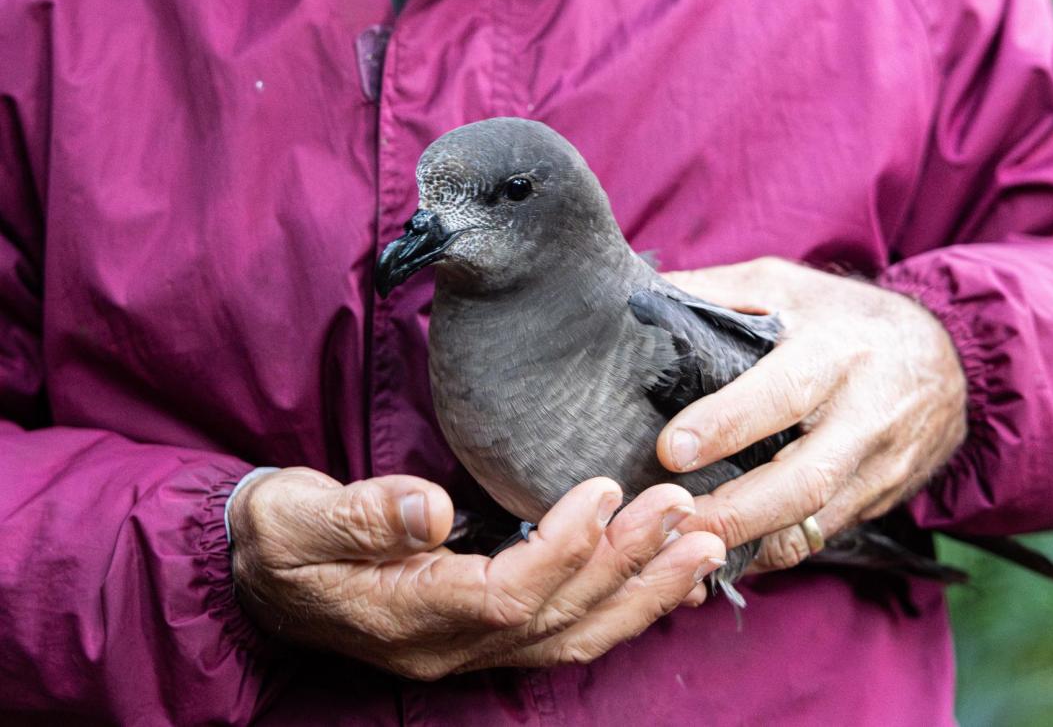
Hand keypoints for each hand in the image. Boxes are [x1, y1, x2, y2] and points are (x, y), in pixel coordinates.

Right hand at [228, 468, 724, 678]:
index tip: (601, 491)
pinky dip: (622, 605)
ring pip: (575, 636)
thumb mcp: (295, 518)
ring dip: (643, 592)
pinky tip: (662, 574)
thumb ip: (359, 515)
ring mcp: (471, 649)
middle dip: (628, 566)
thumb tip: (430, 507)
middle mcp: (450, 647)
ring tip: (703, 544)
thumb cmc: (280, 538)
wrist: (262, 573)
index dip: (561, 550)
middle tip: (686, 511)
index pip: (504, 598)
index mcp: (408, 618)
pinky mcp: (486, 634)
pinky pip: (568, 633)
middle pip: (558, 619)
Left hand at [657, 257, 966, 571]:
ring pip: (814, 522)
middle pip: (803, 480)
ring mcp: (879, 465)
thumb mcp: (785, 284)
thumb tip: (638, 301)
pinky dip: (773, 550)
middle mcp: (864, 413)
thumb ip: (715, 292)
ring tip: (687, 549)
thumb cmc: (844, 316)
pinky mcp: (881, 499)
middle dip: (735, 511)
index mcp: (836, 351)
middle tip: (674, 522)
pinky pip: (822, 537)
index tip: (671, 450)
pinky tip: (728, 552)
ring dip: (749, 543)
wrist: (948, 359)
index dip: (726, 424)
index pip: (782, 393)